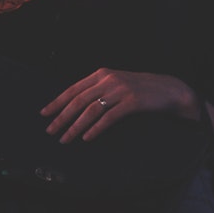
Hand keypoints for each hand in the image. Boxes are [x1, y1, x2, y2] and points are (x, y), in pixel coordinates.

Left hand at [41, 68, 202, 143]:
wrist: (169, 90)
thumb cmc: (141, 90)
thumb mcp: (117, 84)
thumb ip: (98, 90)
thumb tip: (75, 107)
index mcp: (102, 74)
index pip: (73, 89)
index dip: (57, 102)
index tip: (45, 113)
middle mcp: (108, 79)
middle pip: (78, 100)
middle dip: (62, 117)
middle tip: (51, 131)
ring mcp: (120, 90)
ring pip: (90, 110)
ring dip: (75, 126)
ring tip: (65, 138)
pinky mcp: (132, 102)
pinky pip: (108, 117)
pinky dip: (95, 128)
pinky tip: (86, 137)